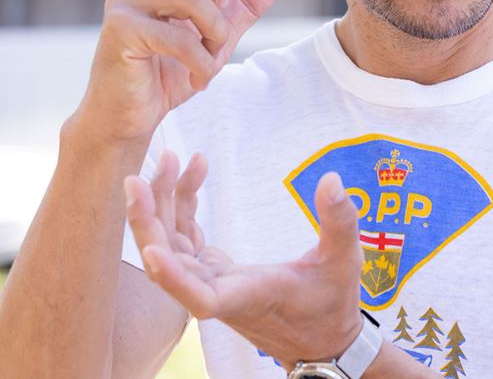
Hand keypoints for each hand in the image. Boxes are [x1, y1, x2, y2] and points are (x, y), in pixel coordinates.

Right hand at [78, 0, 285, 143]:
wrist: (131, 115)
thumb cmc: (167, 72)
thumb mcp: (216, 36)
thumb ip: (243, 4)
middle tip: (220, 17)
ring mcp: (124, 1)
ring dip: (216, 36)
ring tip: (209, 62)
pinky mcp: (121, 29)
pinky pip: (182, 36)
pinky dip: (202, 62)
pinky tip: (198, 78)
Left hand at [124, 151, 366, 368]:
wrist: (320, 341)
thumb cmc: (333, 305)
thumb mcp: (346, 261)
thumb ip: (340, 221)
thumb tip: (331, 180)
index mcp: (248, 295)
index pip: (200, 298)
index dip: (172, 278)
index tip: (150, 252)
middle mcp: (221, 292)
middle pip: (168, 263)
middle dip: (148, 220)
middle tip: (138, 178)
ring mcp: (213, 282)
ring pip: (170, 246)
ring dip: (162, 204)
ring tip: (171, 159)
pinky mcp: (214, 273)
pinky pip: (185, 238)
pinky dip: (183, 206)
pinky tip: (194, 173)